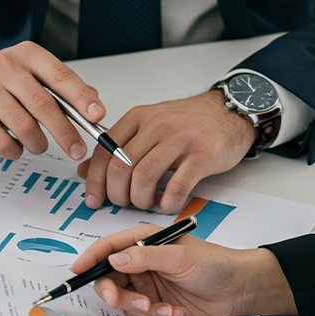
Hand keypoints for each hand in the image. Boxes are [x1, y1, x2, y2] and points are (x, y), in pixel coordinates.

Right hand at [0, 41, 104, 160]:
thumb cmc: (5, 81)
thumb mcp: (34, 74)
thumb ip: (64, 88)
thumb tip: (94, 107)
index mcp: (28, 54)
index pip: (60, 76)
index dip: (81, 98)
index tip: (96, 116)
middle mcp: (4, 66)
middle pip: (43, 104)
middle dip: (65, 132)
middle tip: (78, 150)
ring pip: (23, 126)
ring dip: (38, 144)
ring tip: (39, 145)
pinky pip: (1, 142)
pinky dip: (15, 151)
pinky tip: (16, 145)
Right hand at [69, 227, 295, 315]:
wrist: (240, 290)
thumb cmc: (213, 263)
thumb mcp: (179, 257)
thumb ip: (145, 256)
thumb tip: (114, 260)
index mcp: (143, 240)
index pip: (107, 247)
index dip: (90, 259)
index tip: (76, 273)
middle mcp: (140, 262)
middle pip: (109, 279)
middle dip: (117, 294)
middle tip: (134, 302)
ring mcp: (148, 284)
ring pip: (124, 301)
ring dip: (142, 309)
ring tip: (167, 309)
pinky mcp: (157, 305)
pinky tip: (176, 313)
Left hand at [79, 90, 254, 212]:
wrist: (228, 111)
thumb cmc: (188, 122)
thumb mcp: (147, 126)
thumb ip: (117, 147)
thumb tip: (86, 171)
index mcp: (137, 118)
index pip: (103, 152)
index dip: (95, 181)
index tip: (94, 199)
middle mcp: (155, 126)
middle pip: (120, 167)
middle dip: (117, 194)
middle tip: (124, 203)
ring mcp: (179, 140)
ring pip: (144, 178)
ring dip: (140, 200)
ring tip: (147, 203)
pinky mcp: (201, 156)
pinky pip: (177, 187)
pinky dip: (168, 203)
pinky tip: (168, 203)